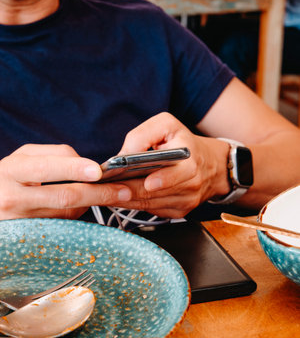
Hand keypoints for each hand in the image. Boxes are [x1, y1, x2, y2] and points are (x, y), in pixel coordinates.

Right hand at [0, 144, 131, 219]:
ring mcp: (22, 223)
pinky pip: (63, 226)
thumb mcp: (21, 159)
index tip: (98, 171)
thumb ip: (53, 155)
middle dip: (99, 193)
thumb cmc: (6, 180)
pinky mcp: (31, 239)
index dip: (75, 169)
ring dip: (90, 204)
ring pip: (68, 214)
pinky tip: (81, 208)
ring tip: (102, 195)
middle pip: (65, 196)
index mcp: (12, 171)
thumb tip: (85, 164)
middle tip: (122, 191)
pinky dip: (77, 216)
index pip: (47, 168)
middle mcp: (14, 198)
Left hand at [115, 112, 229, 217]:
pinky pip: (152, 210)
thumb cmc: (184, 142)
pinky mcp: (178, 211)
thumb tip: (121, 156)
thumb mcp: (167, 125)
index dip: (159, 180)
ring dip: (125, 200)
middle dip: (126, 192)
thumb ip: (143, 135)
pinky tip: (119, 198)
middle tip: (105, 190)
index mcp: (190, 161)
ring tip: (105, 193)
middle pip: (153, 193)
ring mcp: (185, 201)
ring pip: (148, 204)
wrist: (211, 166)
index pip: (173, 174)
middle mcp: (190, 184)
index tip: (144, 182)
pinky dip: (134, 204)